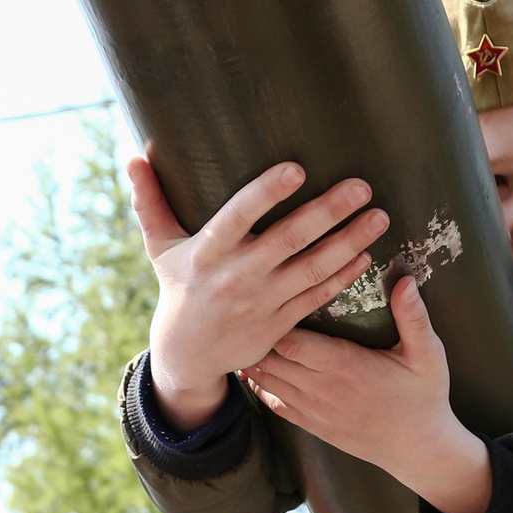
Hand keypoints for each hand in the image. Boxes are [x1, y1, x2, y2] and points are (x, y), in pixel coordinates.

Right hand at [129, 156, 386, 429]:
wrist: (188, 354)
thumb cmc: (178, 286)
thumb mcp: (161, 247)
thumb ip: (151, 201)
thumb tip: (133, 157)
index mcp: (208, 253)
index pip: (238, 217)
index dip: (266, 194)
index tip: (297, 169)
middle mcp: (238, 277)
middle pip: (289, 240)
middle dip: (328, 212)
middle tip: (361, 186)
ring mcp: (262, 302)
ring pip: (312, 269)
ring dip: (349, 242)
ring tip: (378, 216)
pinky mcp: (281, 323)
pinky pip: (317, 296)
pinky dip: (343, 276)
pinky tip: (366, 254)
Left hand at [244, 274, 491, 512]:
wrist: (418, 449)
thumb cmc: (424, 397)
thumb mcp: (428, 355)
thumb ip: (413, 317)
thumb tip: (406, 279)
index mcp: (345, 365)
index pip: (291, 340)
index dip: (276, 320)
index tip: (272, 300)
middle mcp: (322, 389)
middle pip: (271, 359)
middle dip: (259, 337)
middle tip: (249, 313)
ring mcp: (314, 411)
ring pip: (268, 381)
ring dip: (255, 360)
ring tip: (245, 335)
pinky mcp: (312, 426)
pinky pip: (274, 404)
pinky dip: (260, 386)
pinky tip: (254, 371)